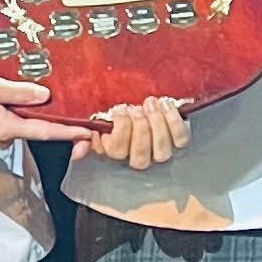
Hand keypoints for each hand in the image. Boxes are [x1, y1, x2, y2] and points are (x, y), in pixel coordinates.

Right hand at [0, 66, 86, 145]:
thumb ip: (19, 92)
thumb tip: (45, 96)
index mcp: (6, 128)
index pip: (45, 132)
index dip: (69, 133)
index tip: (88, 134)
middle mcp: (4, 135)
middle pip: (39, 131)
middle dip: (62, 127)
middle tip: (83, 122)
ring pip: (27, 125)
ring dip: (43, 117)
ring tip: (63, 107)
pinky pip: (16, 121)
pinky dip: (27, 114)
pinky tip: (33, 101)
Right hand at [72, 96, 190, 168]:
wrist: (145, 105)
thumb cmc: (119, 114)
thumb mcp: (99, 122)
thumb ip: (86, 134)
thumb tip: (81, 147)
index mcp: (115, 152)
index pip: (117, 151)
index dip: (120, 131)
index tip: (119, 110)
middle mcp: (138, 158)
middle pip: (140, 156)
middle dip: (139, 129)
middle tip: (136, 108)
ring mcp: (160, 152)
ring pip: (161, 151)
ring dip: (156, 125)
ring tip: (150, 103)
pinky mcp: (178, 142)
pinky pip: (180, 139)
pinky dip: (174, 121)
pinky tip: (165, 104)